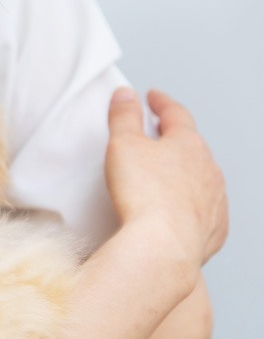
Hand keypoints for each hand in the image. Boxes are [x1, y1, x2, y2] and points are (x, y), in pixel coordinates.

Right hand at [105, 87, 227, 267]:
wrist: (163, 244)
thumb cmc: (145, 195)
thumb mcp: (123, 145)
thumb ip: (124, 116)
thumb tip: (125, 94)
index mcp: (188, 144)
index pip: (176, 114)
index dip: (161, 103)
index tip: (153, 97)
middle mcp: (208, 169)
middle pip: (192, 146)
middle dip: (175, 139)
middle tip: (160, 133)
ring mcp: (214, 200)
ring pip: (202, 179)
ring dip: (185, 173)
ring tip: (167, 175)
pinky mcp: (213, 229)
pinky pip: (205, 212)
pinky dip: (192, 206)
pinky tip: (178, 212)